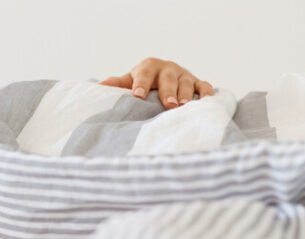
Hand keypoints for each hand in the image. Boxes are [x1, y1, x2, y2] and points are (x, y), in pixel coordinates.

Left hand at [99, 57, 214, 108]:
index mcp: (148, 67)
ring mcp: (183, 75)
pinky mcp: (197, 82)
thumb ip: (116, 84)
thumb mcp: (129, 80)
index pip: (144, 74)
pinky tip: (208, 101)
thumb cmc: (142, 81)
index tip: (137, 96)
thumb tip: (96, 87)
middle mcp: (168, 69)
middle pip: (168, 79)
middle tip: (168, 105)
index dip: (141, 84)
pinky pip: (204, 85)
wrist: (161, 74)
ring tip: (184, 106)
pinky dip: (207, 92)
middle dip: (168, 92)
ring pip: (187, 83)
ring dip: (187, 94)